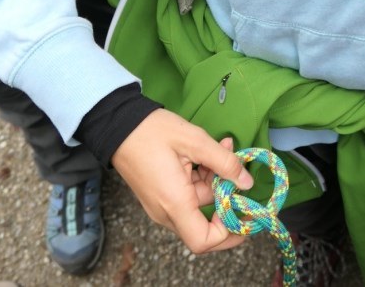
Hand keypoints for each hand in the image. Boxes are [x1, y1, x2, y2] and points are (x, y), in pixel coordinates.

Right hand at [111, 108, 252, 253]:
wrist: (116, 124)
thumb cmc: (151, 131)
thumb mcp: (195, 140)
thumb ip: (224, 162)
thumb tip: (247, 183)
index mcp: (174, 202)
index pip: (203, 241)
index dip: (229, 233)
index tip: (245, 212)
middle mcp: (166, 211)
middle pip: (205, 225)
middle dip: (227, 199)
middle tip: (239, 173)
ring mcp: (163, 204)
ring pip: (201, 204)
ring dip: (217, 180)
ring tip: (225, 148)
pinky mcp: (162, 194)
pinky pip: (190, 194)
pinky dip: (205, 177)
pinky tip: (211, 153)